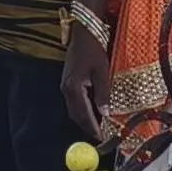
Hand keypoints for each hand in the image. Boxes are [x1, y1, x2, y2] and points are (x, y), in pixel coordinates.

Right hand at [60, 25, 110, 141]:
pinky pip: (75, 101)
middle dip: (88, 127)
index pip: (83, 114)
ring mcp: (66, 85)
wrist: (83, 33)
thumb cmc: (94, 49)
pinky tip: (95, 110)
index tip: (102, 138)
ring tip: (100, 126)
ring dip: (85, 119)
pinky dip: (84, 109)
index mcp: (74, 88)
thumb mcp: (102, 71)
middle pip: (76, 115)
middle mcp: (67, 89)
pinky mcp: (68, 82)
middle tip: (101, 136)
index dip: (93, 127)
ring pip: (74, 109)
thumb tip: (105, 112)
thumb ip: (103, 92)